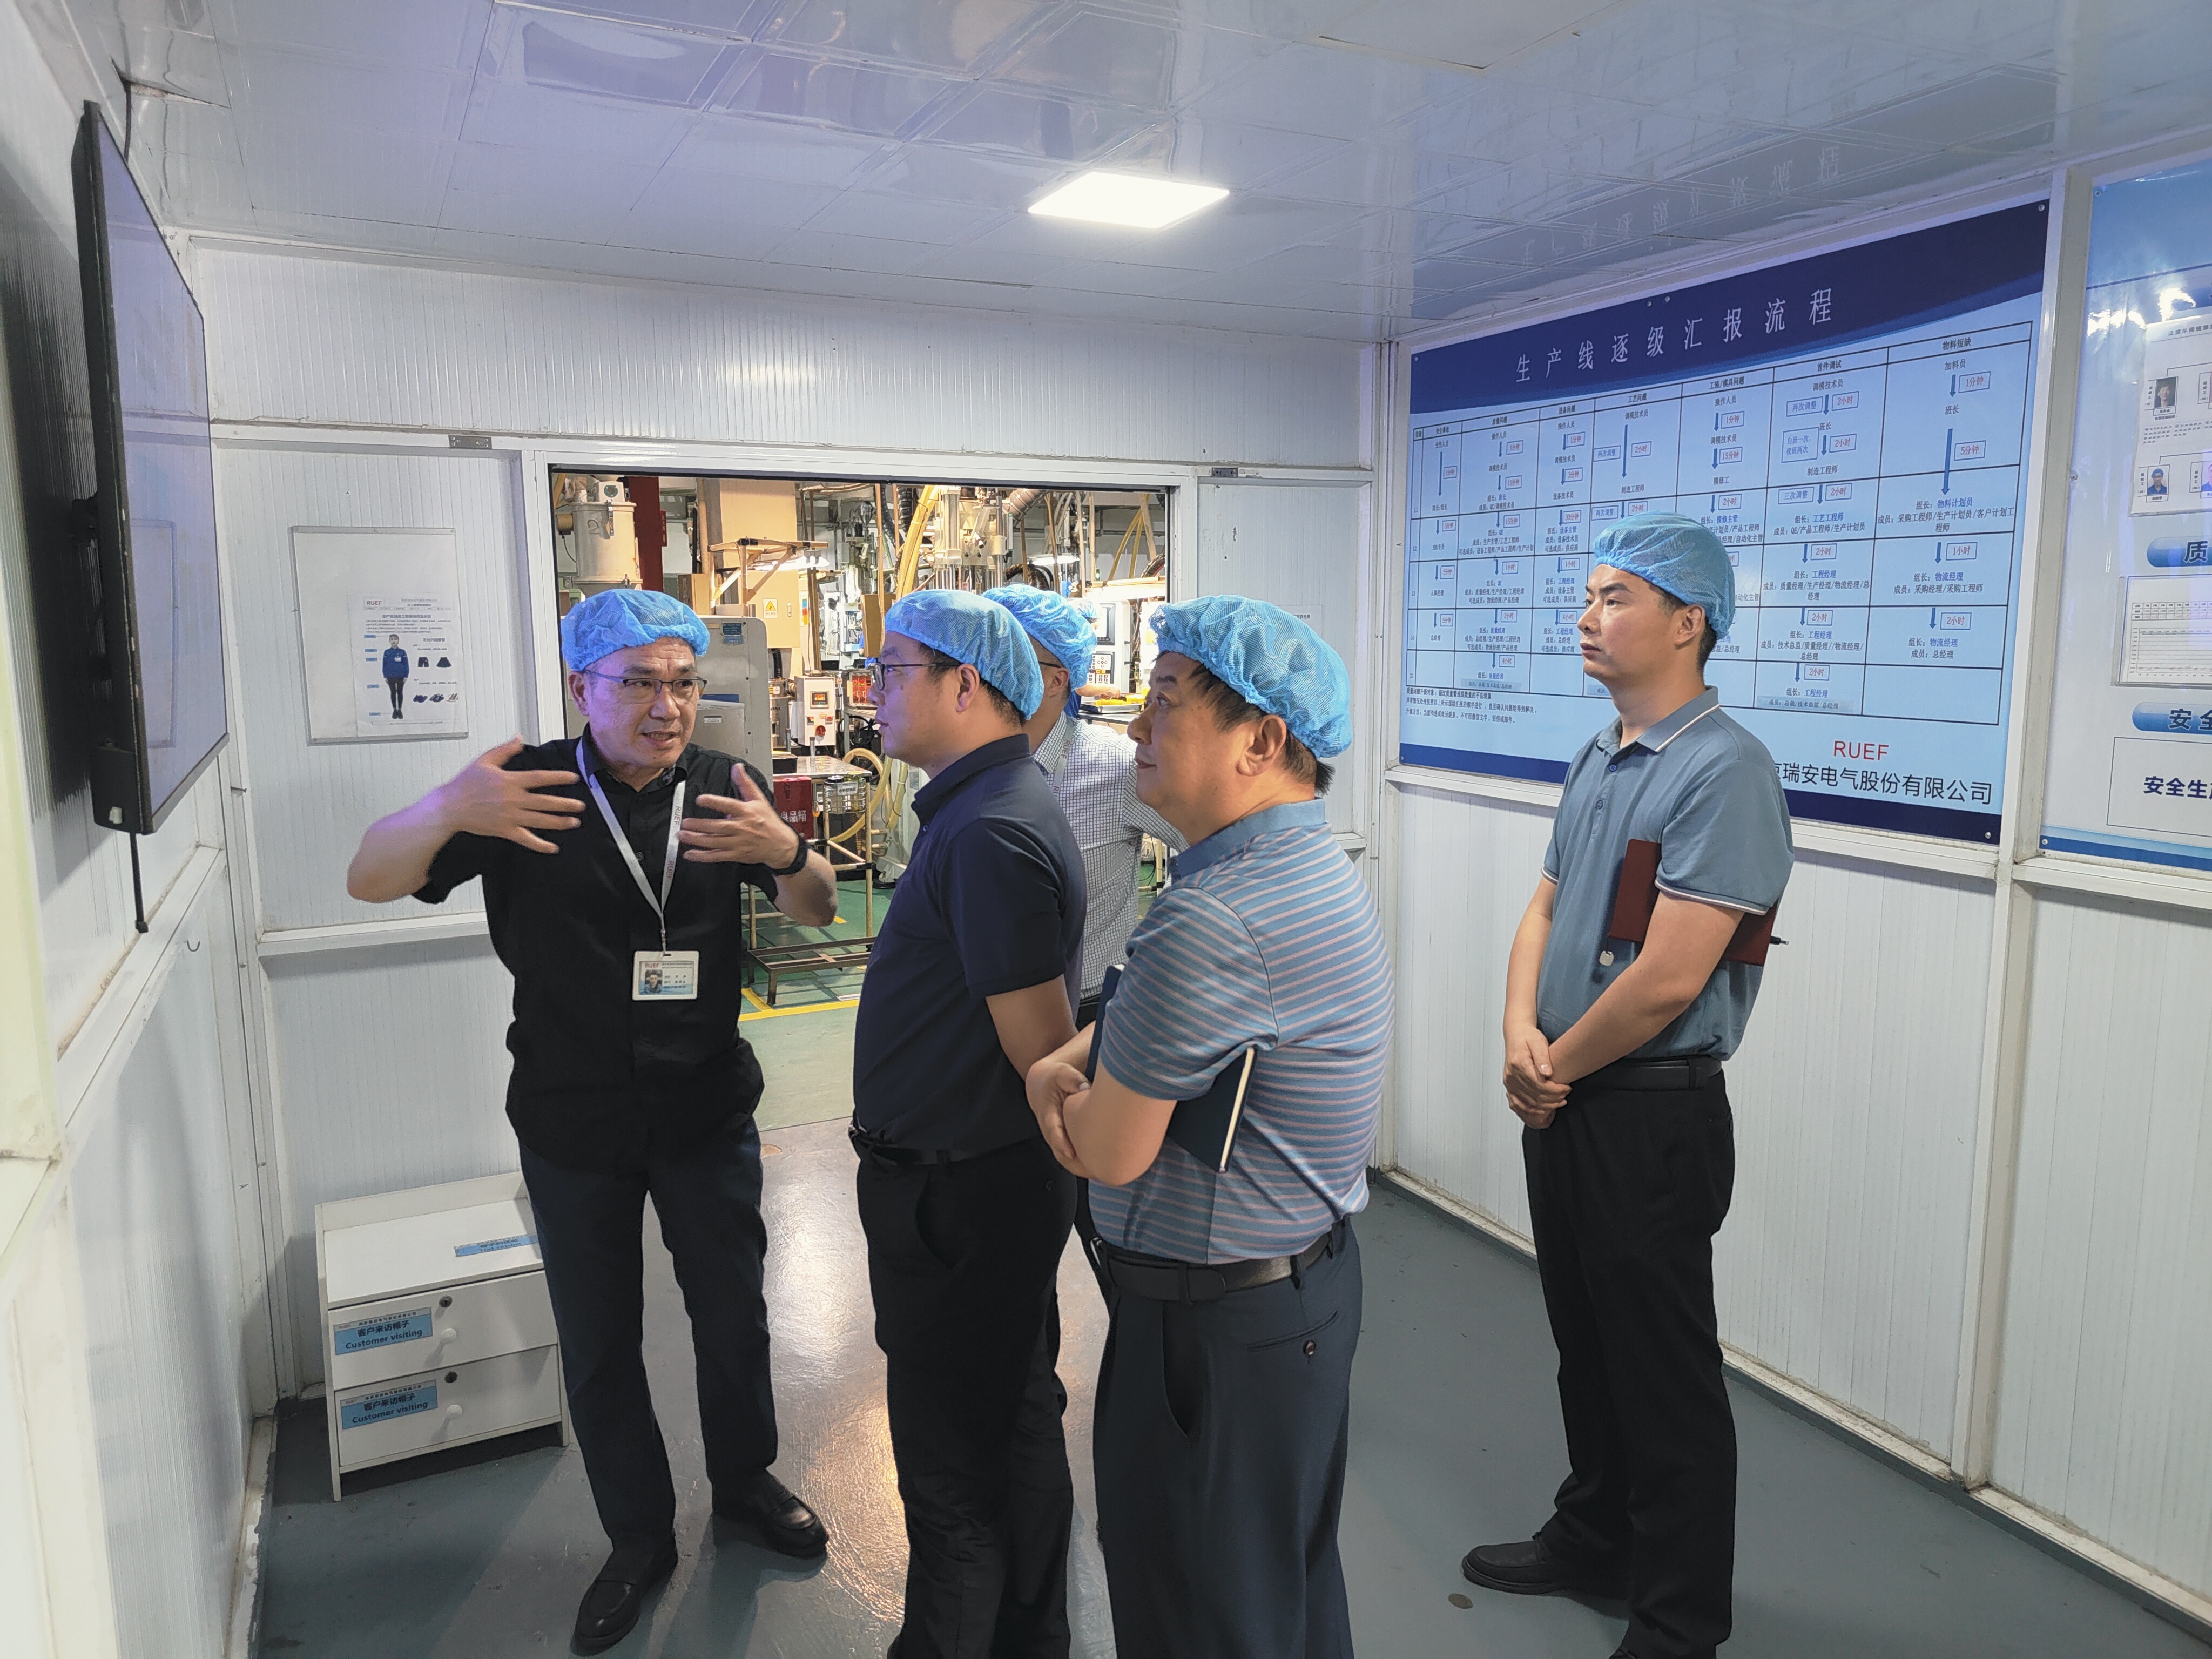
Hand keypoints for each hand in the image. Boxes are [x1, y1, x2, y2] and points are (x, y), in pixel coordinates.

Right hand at [435, 738, 582, 853]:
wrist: (449, 807)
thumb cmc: (465, 784)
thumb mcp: (484, 761)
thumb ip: (504, 750)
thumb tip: (519, 739)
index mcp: (510, 781)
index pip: (540, 778)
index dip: (558, 777)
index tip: (573, 778)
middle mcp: (513, 799)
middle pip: (545, 802)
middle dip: (565, 804)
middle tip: (581, 805)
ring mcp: (510, 816)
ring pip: (540, 820)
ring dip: (559, 822)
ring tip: (574, 822)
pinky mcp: (504, 830)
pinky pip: (526, 839)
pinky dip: (540, 845)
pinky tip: (553, 847)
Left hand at [681, 766, 802, 865]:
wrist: (780, 845)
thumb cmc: (768, 821)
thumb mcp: (759, 799)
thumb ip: (745, 783)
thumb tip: (737, 767)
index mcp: (747, 812)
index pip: (729, 805)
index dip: (714, 802)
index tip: (700, 799)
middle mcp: (741, 828)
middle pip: (718, 827)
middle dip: (699, 825)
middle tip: (685, 822)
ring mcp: (738, 843)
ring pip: (714, 842)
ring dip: (696, 839)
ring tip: (682, 835)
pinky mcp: (735, 855)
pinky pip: (716, 856)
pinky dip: (702, 856)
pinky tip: (689, 854)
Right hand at [1025, 1058, 1094, 1177]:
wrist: (1043, 1086)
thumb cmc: (1054, 1080)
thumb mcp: (1061, 1073)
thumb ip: (1071, 1079)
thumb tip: (1085, 1087)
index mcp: (1048, 1114)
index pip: (1053, 1130)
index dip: (1062, 1142)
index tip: (1071, 1153)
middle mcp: (1051, 1132)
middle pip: (1062, 1154)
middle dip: (1078, 1164)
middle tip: (1098, 1170)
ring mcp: (1057, 1141)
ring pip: (1068, 1162)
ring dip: (1084, 1169)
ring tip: (1105, 1173)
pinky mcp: (1064, 1144)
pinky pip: (1074, 1161)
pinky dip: (1087, 1167)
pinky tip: (1104, 1169)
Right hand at [1503, 1022, 1569, 1129]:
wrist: (1516, 1035)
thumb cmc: (1528, 1037)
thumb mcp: (1538, 1042)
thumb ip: (1543, 1057)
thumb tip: (1547, 1073)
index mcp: (1519, 1064)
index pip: (1539, 1084)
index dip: (1555, 1090)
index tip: (1567, 1088)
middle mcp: (1511, 1075)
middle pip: (1535, 1095)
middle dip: (1553, 1099)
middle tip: (1566, 1096)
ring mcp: (1509, 1082)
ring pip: (1528, 1102)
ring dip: (1545, 1106)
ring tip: (1559, 1103)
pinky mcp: (1509, 1086)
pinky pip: (1517, 1104)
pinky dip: (1530, 1110)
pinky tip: (1542, 1110)